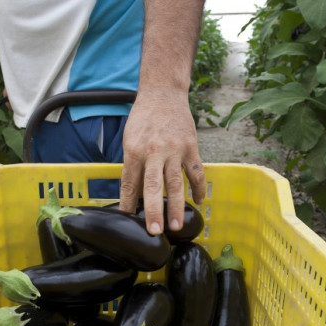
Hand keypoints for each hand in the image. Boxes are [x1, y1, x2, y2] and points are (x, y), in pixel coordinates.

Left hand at [119, 87, 205, 234]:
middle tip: (155, 231)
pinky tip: (197, 202)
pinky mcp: (191, 147)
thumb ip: (133, 166)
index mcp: (135, 151)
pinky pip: (196, 173)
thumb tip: (134, 195)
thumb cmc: (143, 119)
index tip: (127, 221)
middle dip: (154, 210)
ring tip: (176, 226)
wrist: (163, 93)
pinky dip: (198, 188)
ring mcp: (175, 150)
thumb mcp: (129, 140)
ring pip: (176, 183)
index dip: (128, 204)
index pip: (130, 183)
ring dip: (176, 206)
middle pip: (154, 185)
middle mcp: (155, 151)